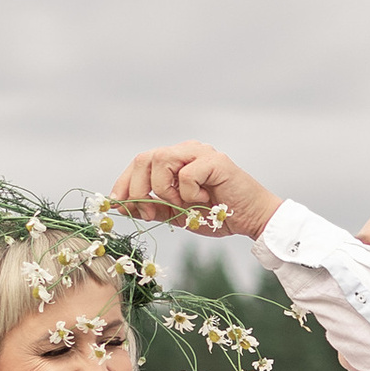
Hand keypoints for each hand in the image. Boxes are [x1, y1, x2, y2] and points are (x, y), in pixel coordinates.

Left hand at [107, 144, 282, 239]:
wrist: (252, 219)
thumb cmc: (218, 216)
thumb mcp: (178, 216)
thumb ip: (155, 208)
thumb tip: (124, 206)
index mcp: (176, 160)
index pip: (140, 163)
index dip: (125, 182)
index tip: (117, 204)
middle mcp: (186, 150)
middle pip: (144, 158)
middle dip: (138, 188)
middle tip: (147, 211)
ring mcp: (200, 152)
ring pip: (160, 160)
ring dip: (164, 190)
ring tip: (183, 206)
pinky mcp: (214, 160)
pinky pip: (186, 174)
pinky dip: (189, 193)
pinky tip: (204, 200)